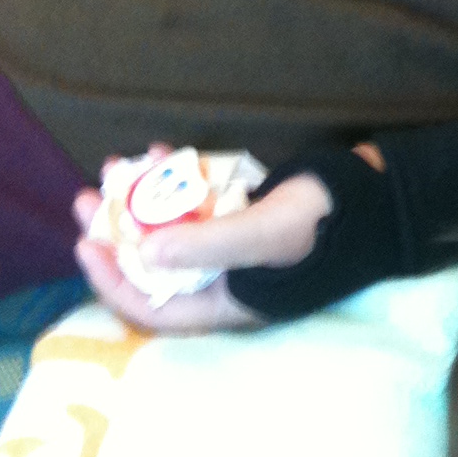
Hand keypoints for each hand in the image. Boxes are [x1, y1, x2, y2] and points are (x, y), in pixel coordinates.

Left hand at [72, 154, 335, 334]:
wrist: (371, 197)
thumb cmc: (318, 225)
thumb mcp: (262, 236)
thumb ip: (206, 246)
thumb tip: (143, 251)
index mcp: (221, 302)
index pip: (151, 304)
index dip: (112, 279)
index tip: (86, 242)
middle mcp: (218, 278)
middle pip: (151, 263)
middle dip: (116, 230)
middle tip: (86, 198)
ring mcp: (227, 242)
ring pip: (168, 226)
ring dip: (138, 197)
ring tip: (116, 165)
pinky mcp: (238, 211)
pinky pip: (193, 200)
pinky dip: (173, 179)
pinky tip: (159, 151)